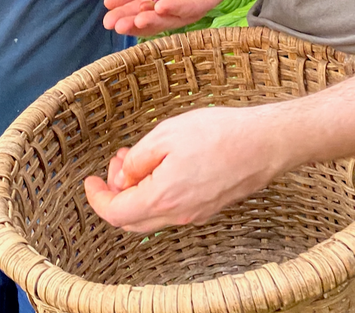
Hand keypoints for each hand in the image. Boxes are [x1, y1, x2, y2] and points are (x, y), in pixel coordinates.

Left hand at [84, 106, 284, 232]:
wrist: (264, 143)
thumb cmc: (218, 134)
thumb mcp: (166, 134)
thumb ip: (138, 159)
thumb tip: (123, 178)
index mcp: (163, 198)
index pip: (116, 213)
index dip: (97, 198)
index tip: (90, 180)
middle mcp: (178, 215)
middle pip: (132, 220)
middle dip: (116, 193)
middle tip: (117, 161)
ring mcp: (196, 214)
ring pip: (152, 215)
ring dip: (137, 191)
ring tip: (139, 157)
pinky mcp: (209, 207)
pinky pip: (172, 210)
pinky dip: (157, 193)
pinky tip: (162, 166)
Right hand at [103, 0, 231, 36]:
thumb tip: (107, 2)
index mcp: (150, 8)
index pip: (133, 15)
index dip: (121, 19)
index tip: (107, 22)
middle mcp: (166, 15)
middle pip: (148, 23)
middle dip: (133, 24)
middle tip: (119, 26)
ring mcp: (183, 12)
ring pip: (166, 20)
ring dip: (151, 20)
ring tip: (137, 19)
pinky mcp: (201, 4)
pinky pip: (186, 7)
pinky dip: (173, 7)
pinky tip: (160, 6)